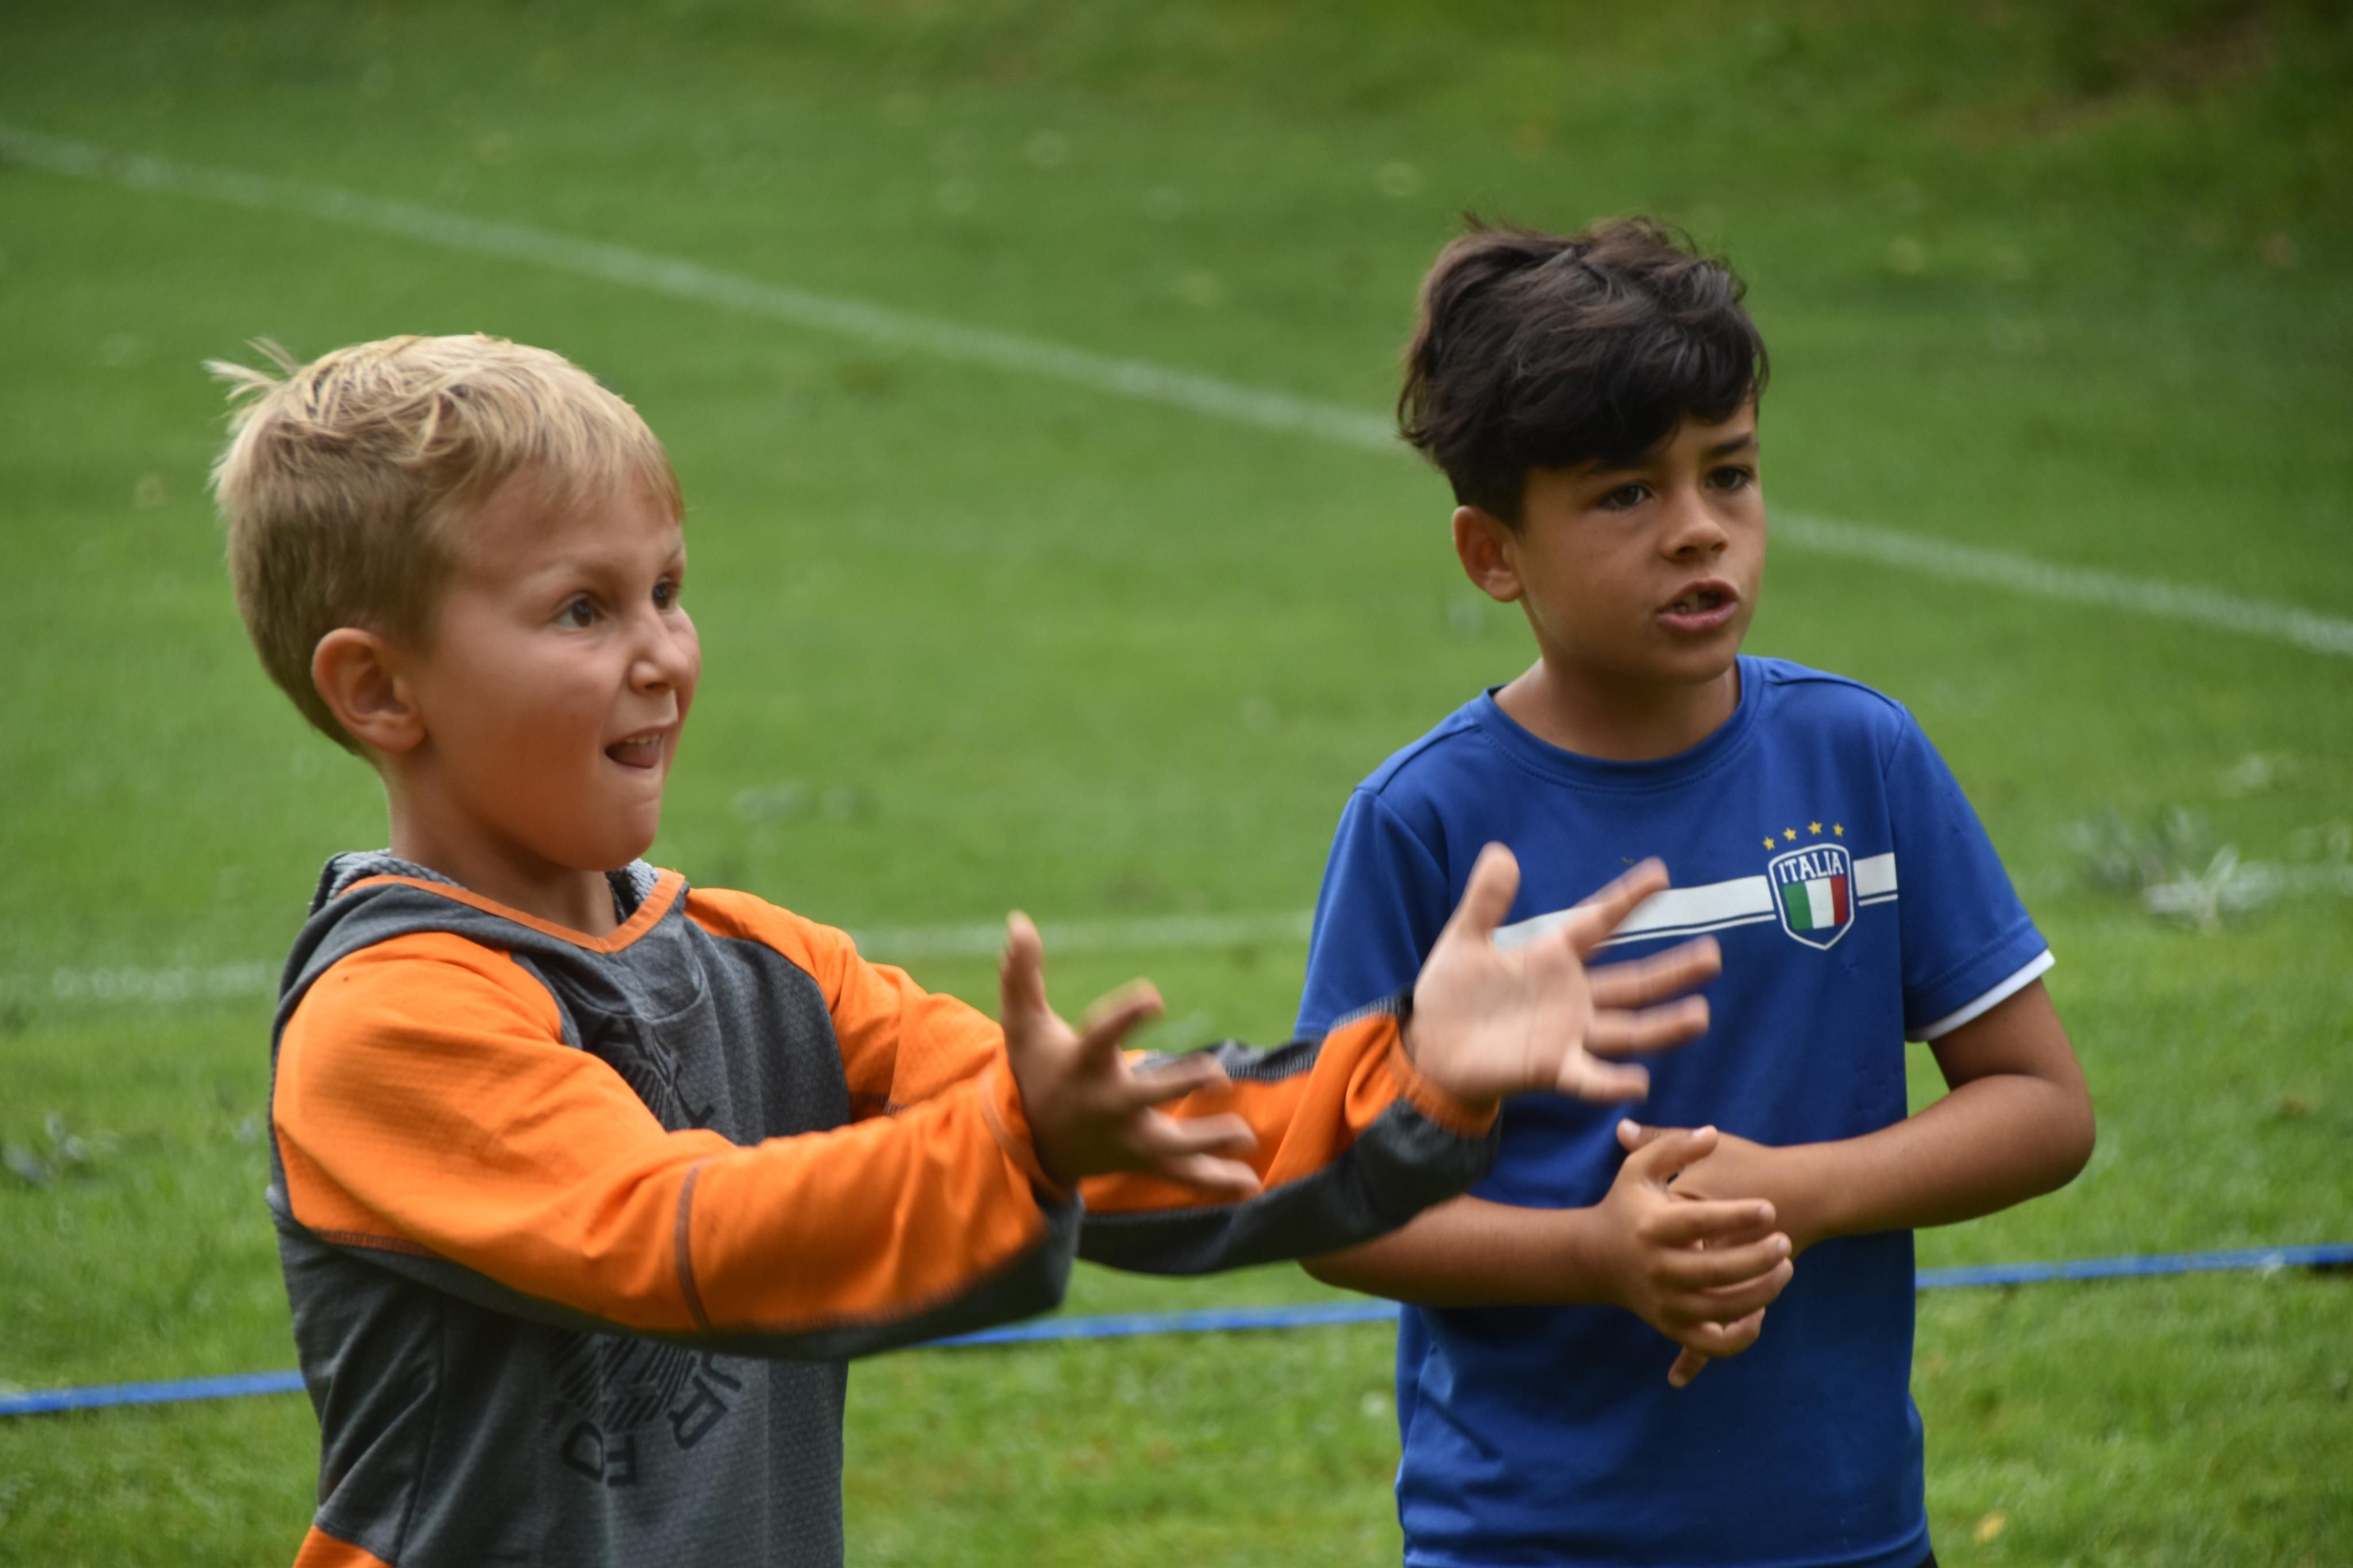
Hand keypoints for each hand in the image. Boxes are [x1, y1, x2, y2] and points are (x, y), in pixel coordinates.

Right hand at [998, 912, 1261, 1197]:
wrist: (1030, 1142)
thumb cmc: (1035, 1070)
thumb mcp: (1023, 1023)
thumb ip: (1021, 974)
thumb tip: (1017, 921)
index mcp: (1084, 1065)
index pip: (1104, 1036)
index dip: (1127, 1016)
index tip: (1154, 995)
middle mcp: (1106, 1104)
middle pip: (1145, 1097)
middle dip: (1180, 1085)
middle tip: (1217, 1074)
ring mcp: (1125, 1138)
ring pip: (1169, 1146)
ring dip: (1208, 1141)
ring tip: (1246, 1134)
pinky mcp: (1140, 1159)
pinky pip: (1180, 1175)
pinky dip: (1213, 1181)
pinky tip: (1250, 1184)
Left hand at [1407, 846, 1720, 1105]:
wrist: (1428, 1046)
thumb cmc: (1449, 992)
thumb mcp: (1464, 939)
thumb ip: (1486, 900)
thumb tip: (1500, 851)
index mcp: (1552, 956)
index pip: (1598, 922)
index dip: (1627, 899)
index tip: (1661, 873)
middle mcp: (1571, 995)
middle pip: (1632, 982)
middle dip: (1672, 971)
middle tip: (1712, 955)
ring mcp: (1567, 1033)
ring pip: (1627, 1029)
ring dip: (1663, 1025)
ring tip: (1701, 1015)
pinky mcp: (1551, 1068)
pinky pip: (1590, 1077)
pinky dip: (1613, 1082)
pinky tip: (1641, 1082)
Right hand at [1594, 1122, 1792, 1386]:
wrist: (1595, 1258)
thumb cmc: (1627, 1206)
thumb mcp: (1640, 1169)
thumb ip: (1673, 1146)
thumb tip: (1711, 1133)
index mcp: (1652, 1226)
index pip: (1700, 1221)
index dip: (1739, 1216)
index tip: (1770, 1208)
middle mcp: (1657, 1268)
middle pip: (1718, 1270)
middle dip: (1761, 1257)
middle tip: (1784, 1242)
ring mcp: (1664, 1302)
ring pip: (1723, 1309)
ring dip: (1763, 1292)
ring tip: (1785, 1268)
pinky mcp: (1670, 1326)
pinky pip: (1714, 1345)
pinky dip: (1742, 1336)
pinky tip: (1760, 1311)